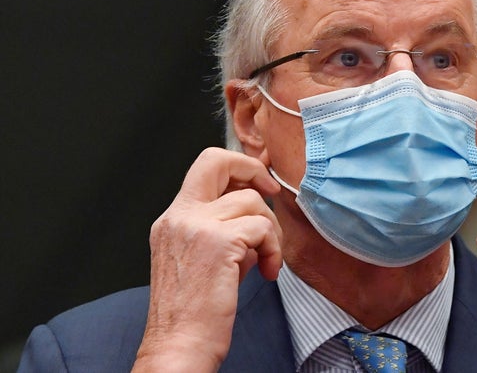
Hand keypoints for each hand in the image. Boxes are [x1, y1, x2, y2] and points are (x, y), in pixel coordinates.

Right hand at [133, 147, 281, 371]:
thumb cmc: (194, 312)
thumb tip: (258, 215)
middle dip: (253, 169)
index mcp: (173, 219)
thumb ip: (224, 230)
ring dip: (270, 230)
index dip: (237, 167)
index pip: (203, 167)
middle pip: (217, 160)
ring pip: (252, 202)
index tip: (259, 185)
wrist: (179, 346)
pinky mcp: (218, 242)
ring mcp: (196, 226)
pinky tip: (267, 272)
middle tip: (272, 192)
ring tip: (266, 260)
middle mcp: (179, 216)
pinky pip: (262, 228)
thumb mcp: (202, 259)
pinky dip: (273, 249)